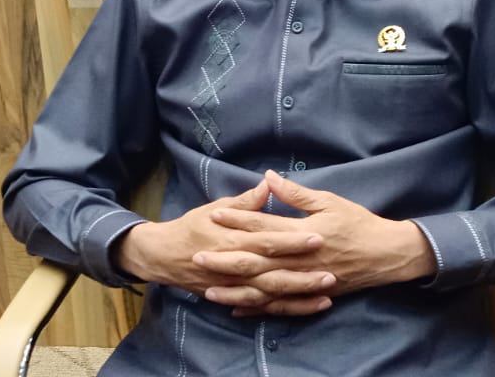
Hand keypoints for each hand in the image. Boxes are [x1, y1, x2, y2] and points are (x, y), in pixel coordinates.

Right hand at [113, 180, 332, 311]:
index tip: (317, 237)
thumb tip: (268, 184)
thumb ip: (244, 202)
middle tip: (332, 272)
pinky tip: (309, 307)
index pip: (267, 240)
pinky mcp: (235, 298)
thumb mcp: (215, 208)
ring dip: (299, 295)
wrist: (163, 256)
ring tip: (327, 293)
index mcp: (233, 240)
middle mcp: (235, 266)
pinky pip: (264, 307)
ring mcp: (234, 286)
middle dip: (302, 273)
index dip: (292, 240)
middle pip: (273, 272)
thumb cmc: (192, 228)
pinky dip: (286, 309)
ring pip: (271, 294)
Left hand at [203, 170, 435, 314]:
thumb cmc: (358, 223)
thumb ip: (296, 193)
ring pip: (263, 288)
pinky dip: (257, 307)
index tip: (213, 215)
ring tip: (208, 288)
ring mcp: (303, 280)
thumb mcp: (329, 201)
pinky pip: (278, 305)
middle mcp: (299, 259)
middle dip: (225, 258)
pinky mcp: (308, 294)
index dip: (237, 220)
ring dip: (235, 288)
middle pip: (256, 260)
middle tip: (197, 256)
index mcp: (302, 232)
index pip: (263, 226)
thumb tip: (268, 177)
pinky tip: (236, 307)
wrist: (386, 255)